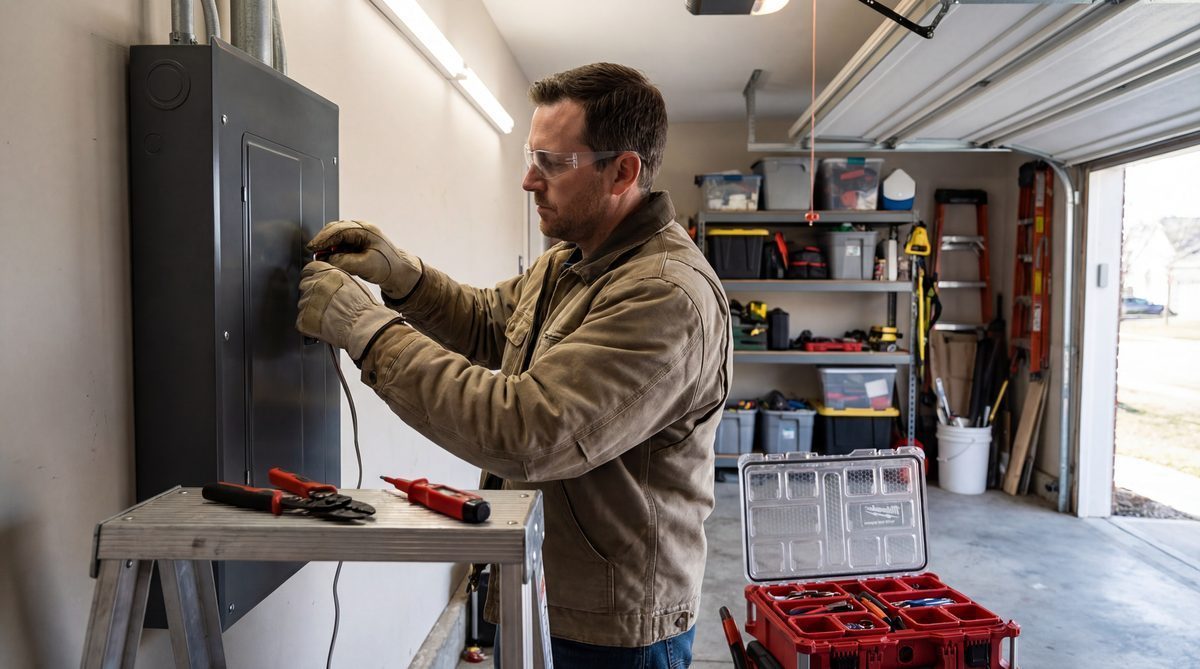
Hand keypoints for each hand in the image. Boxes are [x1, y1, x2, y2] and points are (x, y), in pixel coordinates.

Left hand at [297, 261, 401, 360]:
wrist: (363, 327)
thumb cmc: (364, 309)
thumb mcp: (354, 284)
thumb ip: (336, 279)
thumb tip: (329, 280)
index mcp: (328, 274)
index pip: (309, 269)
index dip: (313, 276)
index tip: (315, 282)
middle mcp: (315, 285)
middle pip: (305, 285)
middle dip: (313, 293)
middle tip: (325, 304)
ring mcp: (307, 302)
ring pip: (303, 303)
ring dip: (311, 309)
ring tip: (327, 316)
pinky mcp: (304, 319)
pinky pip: (302, 320)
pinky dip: (309, 324)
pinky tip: (323, 325)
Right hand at [307, 220, 421, 298]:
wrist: (400, 272)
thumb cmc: (386, 268)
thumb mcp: (365, 266)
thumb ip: (344, 261)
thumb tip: (326, 259)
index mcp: (366, 230)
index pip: (339, 230)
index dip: (323, 238)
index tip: (312, 247)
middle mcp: (362, 228)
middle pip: (336, 229)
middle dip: (323, 240)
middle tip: (312, 251)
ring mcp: (360, 234)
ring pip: (337, 235)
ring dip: (327, 245)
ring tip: (319, 256)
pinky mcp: (358, 243)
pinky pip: (341, 242)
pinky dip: (333, 249)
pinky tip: (329, 257)